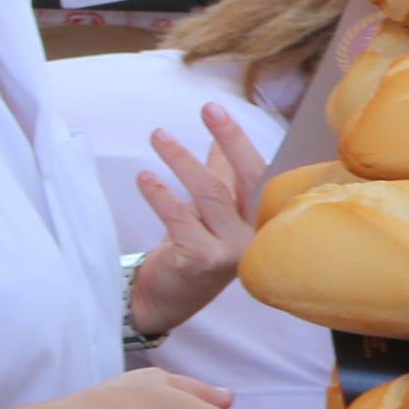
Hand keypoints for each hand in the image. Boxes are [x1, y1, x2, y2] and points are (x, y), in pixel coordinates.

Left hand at [126, 102, 267, 338]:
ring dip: (181, 160)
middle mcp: (256, 237)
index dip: (238, 139)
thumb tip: (219, 138)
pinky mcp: (201, 260)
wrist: (167, 300)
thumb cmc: (194, 250)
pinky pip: (179, 217)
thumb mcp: (211, 211)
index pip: (260, 172)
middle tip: (206, 110)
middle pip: (246, 179)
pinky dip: (159, 193)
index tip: (215, 109)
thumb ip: (222, 177)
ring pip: (210, 194)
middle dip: (229, 138)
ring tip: (158, 136)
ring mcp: (231, 252)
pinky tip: (145, 177)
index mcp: (263, 221)